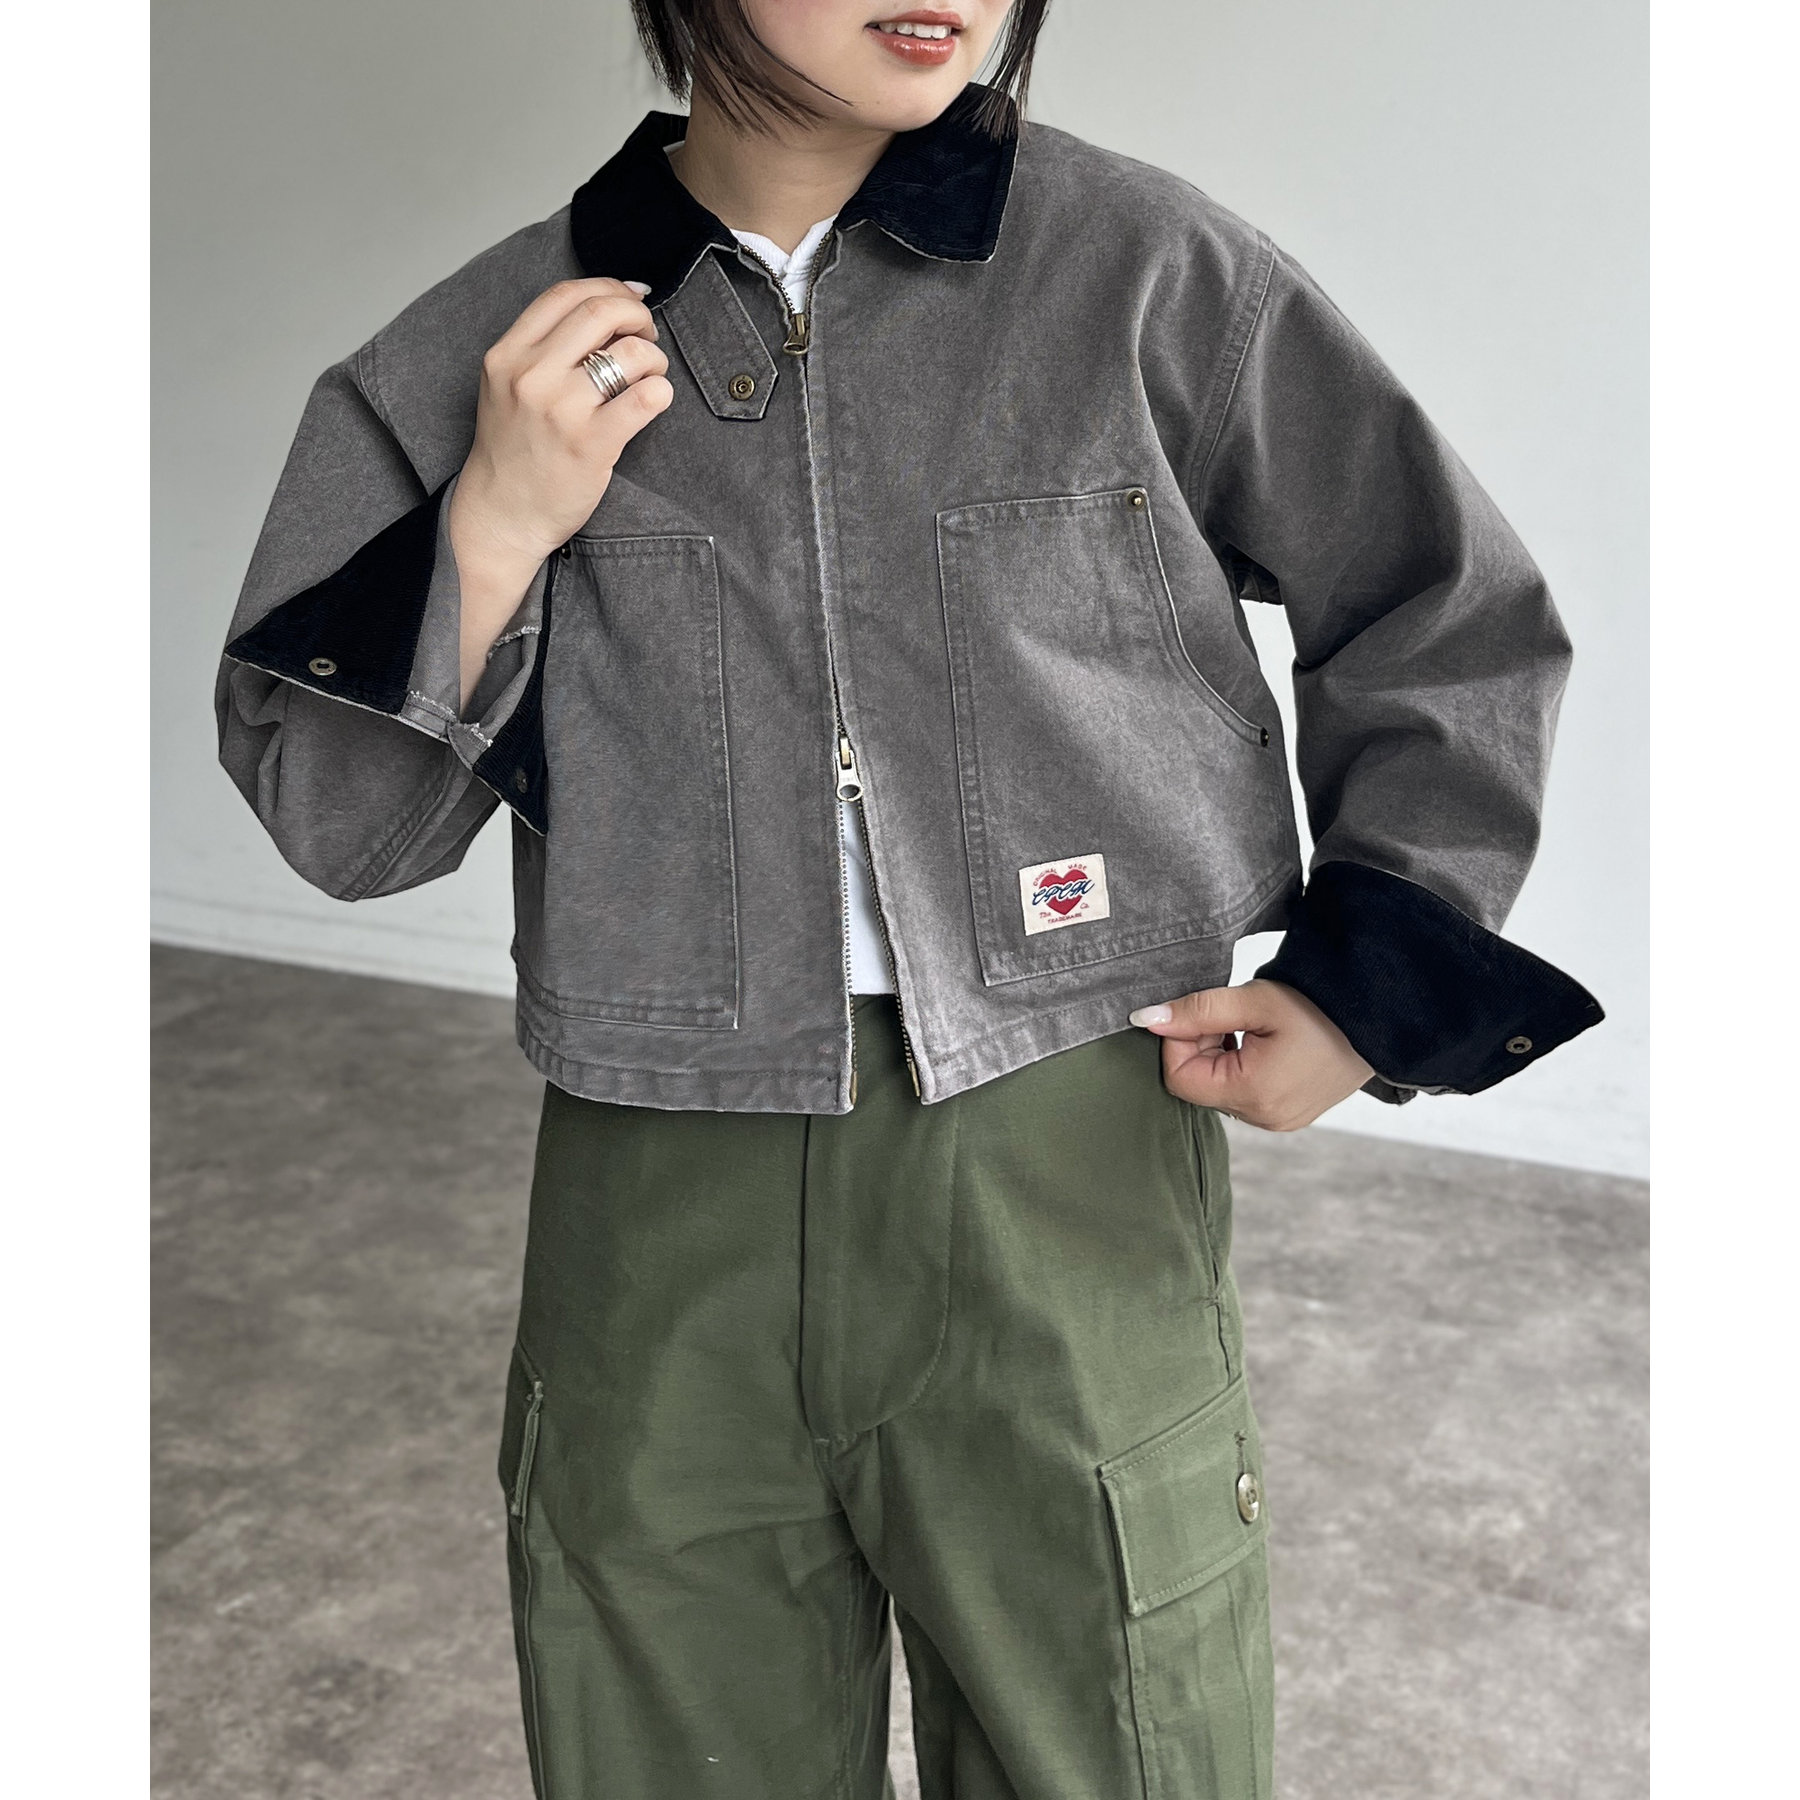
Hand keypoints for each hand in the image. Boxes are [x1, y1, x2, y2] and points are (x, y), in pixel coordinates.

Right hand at [449, 278, 673, 703]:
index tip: (629, 300)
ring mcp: (561, 410)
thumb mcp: (507, 387)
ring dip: (653, 356)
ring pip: (629, 352)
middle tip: (648, 336)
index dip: (608, 288)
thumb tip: (607, 305)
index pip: (565, 294)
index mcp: (507, 355)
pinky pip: (645, 398)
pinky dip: (660, 391)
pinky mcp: (591, 444)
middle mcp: (531, 375)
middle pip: (600, 312)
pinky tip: (655, 400)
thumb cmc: (512, 452)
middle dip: (637, 316)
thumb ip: (543, 349)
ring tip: (650, 373)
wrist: (502, 516)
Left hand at [1129, 979, 1374, 1130]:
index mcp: (1254, 1095)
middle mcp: (1264, 1119)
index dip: (1178, 1042)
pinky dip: (1239, 1067)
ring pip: (1218, 1090)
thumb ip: (1197, 1011)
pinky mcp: (1288, 1115)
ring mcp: (1278, 1121)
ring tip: (1248, 1027)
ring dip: (1218, 1056)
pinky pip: (1242, 1095)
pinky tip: (1261, 1042)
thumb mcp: (1255, 1001)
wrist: (1380, 1018)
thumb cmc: (1321, 1006)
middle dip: (1199, 1046)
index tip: (1198, 1012)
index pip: (1179, 1078)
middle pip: (1198, 1085)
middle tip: (1227, 1014)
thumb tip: (1146, 1018)